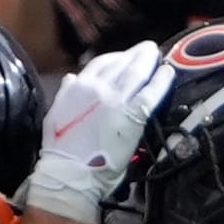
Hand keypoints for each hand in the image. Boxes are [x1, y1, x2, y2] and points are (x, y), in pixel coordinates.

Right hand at [24, 41, 174, 223]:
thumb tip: (71, 79)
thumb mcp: (55, 115)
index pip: (103, 63)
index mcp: (79, 88)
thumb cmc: (60, 151)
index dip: (118, 57)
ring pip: (138, 73)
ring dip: (150, 61)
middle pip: (123, 63)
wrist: (69, 174)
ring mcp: (117, 101)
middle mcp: (98, 89)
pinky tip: (168, 74)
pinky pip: (151, 92)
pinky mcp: (132, 117)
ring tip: (159, 57)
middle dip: (138, 54)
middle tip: (149, 50)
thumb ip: (66, 94)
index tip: (126, 57)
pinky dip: (161, 81)